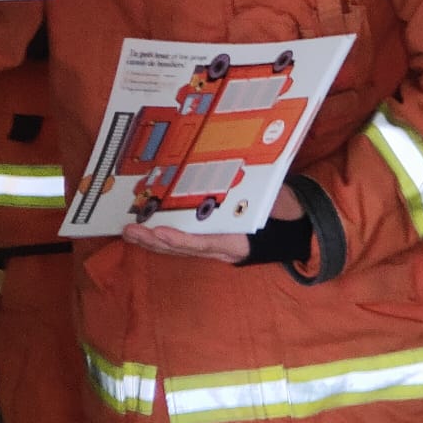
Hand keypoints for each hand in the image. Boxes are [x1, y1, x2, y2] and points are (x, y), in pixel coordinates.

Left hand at [122, 186, 302, 263]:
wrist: (293, 228)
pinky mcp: (211, 240)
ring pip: (178, 248)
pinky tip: (145, 230)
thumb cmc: (282, 213)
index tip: (161, 233)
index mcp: (238, 242)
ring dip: (152, 241)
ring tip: (129, 231)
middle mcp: (222, 247)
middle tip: (130, 231)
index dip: (181, 240)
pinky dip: (164, 236)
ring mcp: (215, 245)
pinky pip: (184, 241)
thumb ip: (258, 196)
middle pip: (182, 248)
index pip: (205, 243)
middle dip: (154, 241)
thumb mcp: (275, 203)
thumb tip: (247, 173)